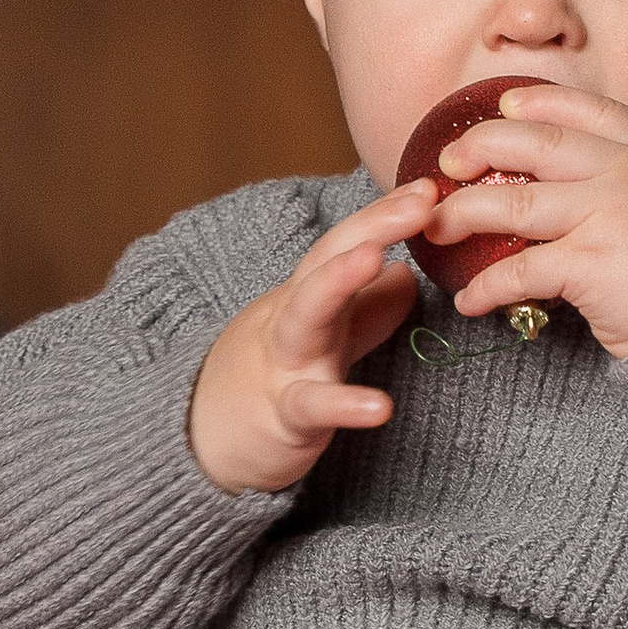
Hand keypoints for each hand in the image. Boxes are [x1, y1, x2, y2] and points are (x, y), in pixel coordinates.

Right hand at [187, 183, 437, 493]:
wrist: (199, 441)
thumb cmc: (268, 382)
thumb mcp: (321, 339)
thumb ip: (365, 311)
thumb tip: (408, 275)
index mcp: (308, 297)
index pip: (347, 243)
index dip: (386, 215)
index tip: (428, 186)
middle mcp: (293, 318)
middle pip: (326, 260)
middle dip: (372, 225)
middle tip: (421, 200)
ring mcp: (283, 363)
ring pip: (306, 314)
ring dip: (338, 280)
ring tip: (376, 257)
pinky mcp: (282, 416)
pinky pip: (312, 406)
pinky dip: (345, 406)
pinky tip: (380, 408)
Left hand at [429, 86, 627, 358]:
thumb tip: (580, 196)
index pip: (594, 112)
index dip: (545, 104)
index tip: (507, 103)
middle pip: (538, 145)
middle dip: (483, 145)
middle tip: (448, 161)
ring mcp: (608, 215)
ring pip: (514, 202)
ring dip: (464, 214)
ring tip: (435, 226)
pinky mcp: (590, 263)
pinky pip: (519, 270)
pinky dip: (485, 288)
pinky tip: (468, 301)